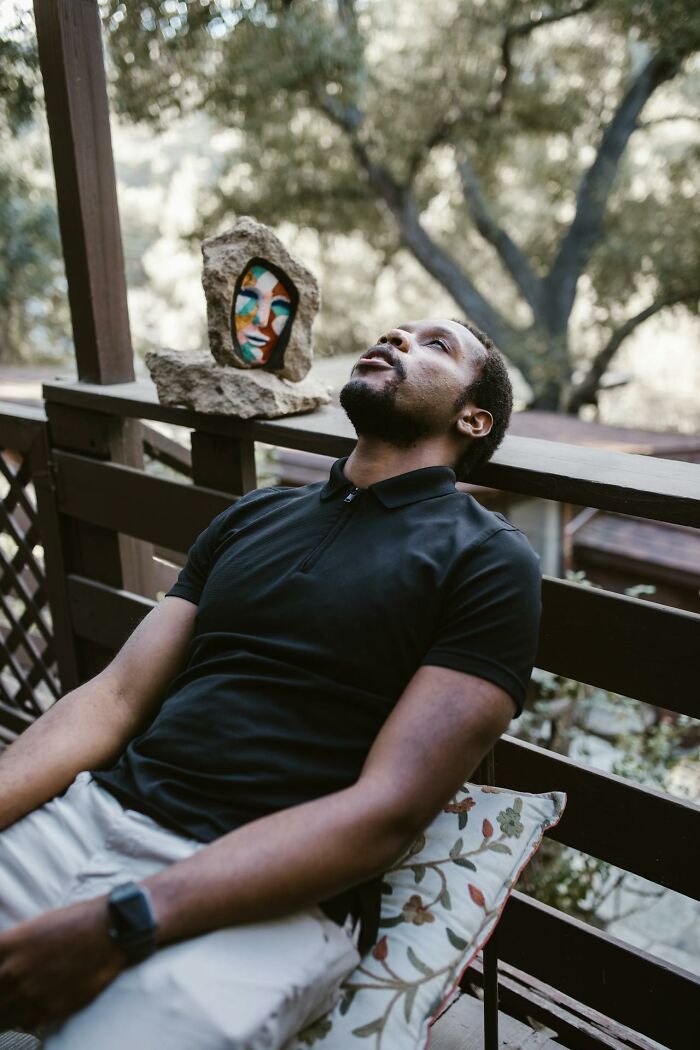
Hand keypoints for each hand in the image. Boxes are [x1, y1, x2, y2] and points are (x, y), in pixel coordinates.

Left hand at [0, 896, 125, 1028]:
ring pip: (2, 1015)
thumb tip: (5, 963)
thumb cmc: (76, 920)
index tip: (1, 975)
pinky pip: (24, 1023)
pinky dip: (24, 1019)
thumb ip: (12, 948)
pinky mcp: (48, 1009)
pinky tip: (29, 1009)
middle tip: (8, 989)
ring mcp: (29, 993)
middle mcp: (11, 972)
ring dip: (7, 1009)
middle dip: (0, 991)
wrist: (111, 930)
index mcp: (7, 946)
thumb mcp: (34, 926)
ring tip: (15, 1003)